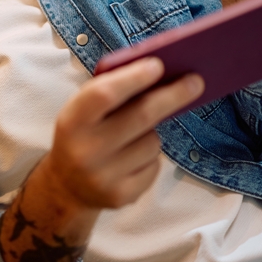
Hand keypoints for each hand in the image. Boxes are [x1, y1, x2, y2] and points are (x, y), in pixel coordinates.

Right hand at [0, 58, 202, 261]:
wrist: (66, 186)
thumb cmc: (82, 135)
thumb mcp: (82, 111)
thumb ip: (109, 92)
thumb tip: (157, 73)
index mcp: (71, 121)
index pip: (104, 94)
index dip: (133, 78)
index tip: (159, 65)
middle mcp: (85, 150)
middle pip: (141, 116)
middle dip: (172, 95)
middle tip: (195, 81)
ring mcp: (104, 176)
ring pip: (152, 142)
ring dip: (153, 132)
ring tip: (134, 136)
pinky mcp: (122, 196)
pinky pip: (154, 166)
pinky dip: (150, 157)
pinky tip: (132, 159)